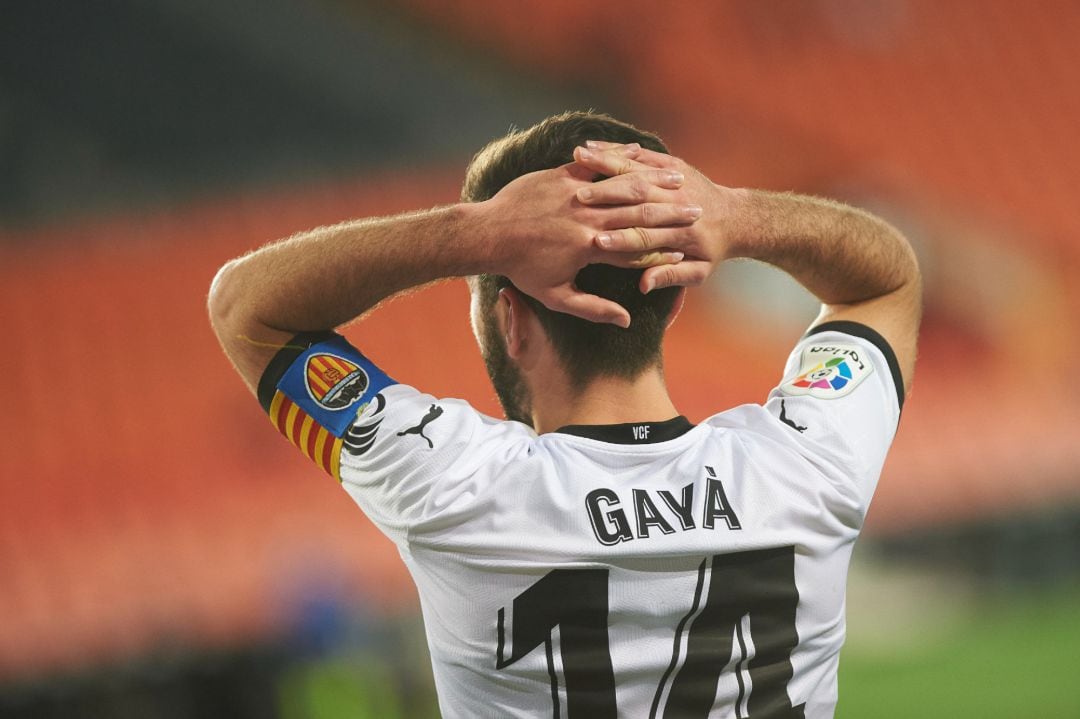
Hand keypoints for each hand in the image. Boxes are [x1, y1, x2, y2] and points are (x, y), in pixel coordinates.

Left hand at [479, 150, 699, 326]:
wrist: (489, 233)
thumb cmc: (521, 269)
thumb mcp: (555, 297)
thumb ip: (593, 308)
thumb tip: (625, 320)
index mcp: (589, 248)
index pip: (636, 250)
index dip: (664, 250)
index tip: (689, 252)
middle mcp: (585, 218)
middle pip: (637, 214)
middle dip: (671, 214)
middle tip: (697, 213)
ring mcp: (574, 194)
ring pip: (622, 186)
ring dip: (654, 183)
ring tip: (681, 182)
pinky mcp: (562, 175)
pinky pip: (597, 165)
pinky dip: (620, 161)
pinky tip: (642, 156)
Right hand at [572, 141, 743, 292]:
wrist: (739, 218)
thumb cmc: (713, 249)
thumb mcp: (699, 271)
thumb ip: (671, 276)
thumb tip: (644, 285)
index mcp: (681, 234)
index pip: (645, 238)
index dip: (619, 240)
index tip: (594, 242)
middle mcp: (676, 203)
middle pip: (636, 200)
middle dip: (605, 196)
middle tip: (576, 198)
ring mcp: (675, 180)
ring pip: (635, 170)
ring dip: (606, 163)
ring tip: (579, 157)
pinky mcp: (672, 164)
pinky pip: (639, 155)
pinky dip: (614, 150)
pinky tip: (591, 147)